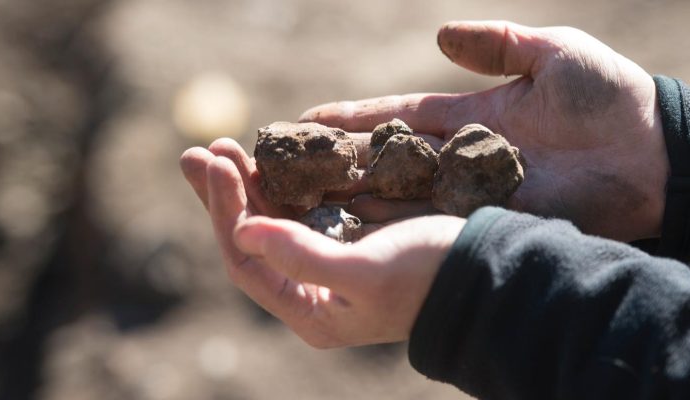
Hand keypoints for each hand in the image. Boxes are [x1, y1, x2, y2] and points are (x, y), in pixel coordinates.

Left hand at [181, 151, 464, 346]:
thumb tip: (243, 233)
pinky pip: (302, 209)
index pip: (246, 261)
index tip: (216, 165)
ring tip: (227, 145)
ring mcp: (329, 264)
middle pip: (251, 240)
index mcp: (312, 312)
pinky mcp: (349, 239)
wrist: (487, 273)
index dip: (225, 211)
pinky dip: (284, 182)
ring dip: (250, 184)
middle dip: (226, 194)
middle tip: (202, 149)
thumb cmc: (430, 277)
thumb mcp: (366, 272)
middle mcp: (313, 292)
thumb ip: (303, 256)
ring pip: (273, 221)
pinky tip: (271, 157)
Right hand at [301, 21, 669, 241]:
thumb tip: (440, 37)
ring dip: (357, 199)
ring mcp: (477, 192)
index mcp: (475, 115)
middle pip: (390, 160)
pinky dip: (399, 225)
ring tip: (305, 200)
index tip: (309, 120)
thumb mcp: (552, 52)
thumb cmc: (610, 96)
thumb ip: (497, 44)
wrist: (655, 155)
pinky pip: (437, 223)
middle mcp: (466, 157)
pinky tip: (357, 226)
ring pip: (404, 196)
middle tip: (288, 169)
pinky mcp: (496, 219)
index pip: (401, 116)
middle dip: (341, 165)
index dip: (355, 119)